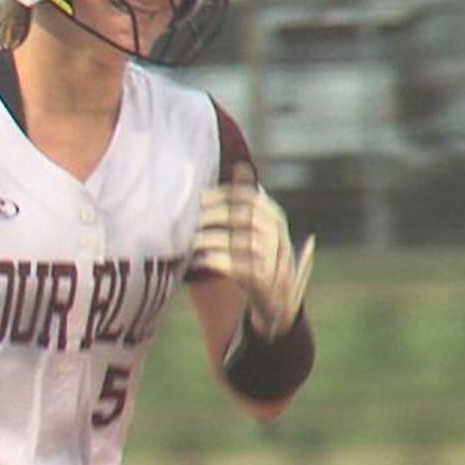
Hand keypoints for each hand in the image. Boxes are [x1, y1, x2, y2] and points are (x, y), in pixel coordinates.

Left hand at [193, 162, 314, 337]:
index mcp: (273, 215)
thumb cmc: (255, 255)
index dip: (221, 195)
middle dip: (211, 217)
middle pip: (243, 217)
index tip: (197, 199)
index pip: (248, 196)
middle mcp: (277, 233)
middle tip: (187, 221)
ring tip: (189, 242)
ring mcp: (275, 258)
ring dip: (210, 240)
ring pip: (240, 242)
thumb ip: (245, 198)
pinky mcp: (266, 281)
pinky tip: (199, 261)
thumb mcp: (255, 225)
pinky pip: (241, 268)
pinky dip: (218, 262)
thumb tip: (240, 164)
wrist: (276, 300)